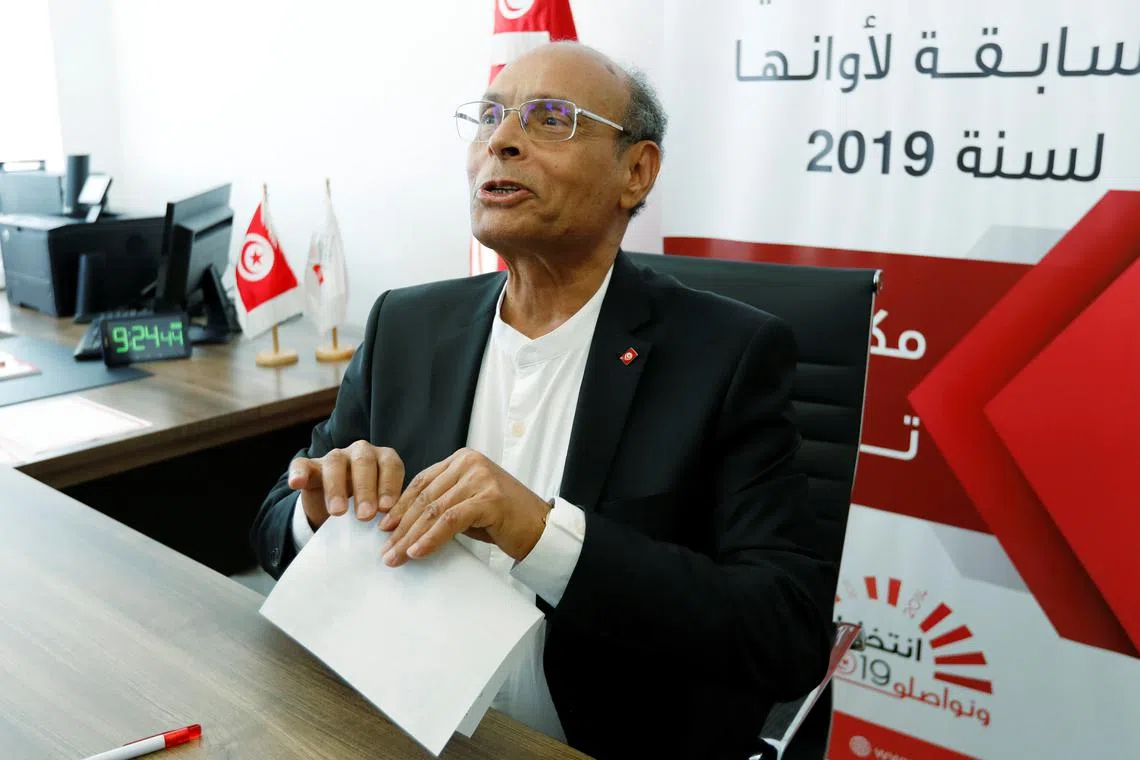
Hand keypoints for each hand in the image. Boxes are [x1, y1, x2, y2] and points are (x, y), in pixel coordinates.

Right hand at [287, 442, 405, 529]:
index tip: (386, 508)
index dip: (389, 485)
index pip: (391, 465)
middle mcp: (360, 453)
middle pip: (364, 462)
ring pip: (335, 463)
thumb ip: (389, 512)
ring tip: (338, 513)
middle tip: (365, 515)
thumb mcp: (381, 508)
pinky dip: (299, 473)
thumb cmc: (367, 507)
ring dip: (336, 488)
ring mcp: (334, 458)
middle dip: (365, 489)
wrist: (336, 510)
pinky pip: (301, 465)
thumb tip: (396, 531)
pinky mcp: (309, 466)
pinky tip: (296, 484)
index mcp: (383, 459)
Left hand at [380, 448, 549, 565]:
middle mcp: (470, 462)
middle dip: (401, 526)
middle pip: (425, 497)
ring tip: (395, 557)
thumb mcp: (469, 504)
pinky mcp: (489, 499)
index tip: (384, 529)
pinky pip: (450, 520)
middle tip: (385, 550)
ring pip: (434, 510)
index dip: (400, 507)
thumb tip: (404, 524)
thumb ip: (443, 503)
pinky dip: (431, 538)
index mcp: (463, 459)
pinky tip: (417, 552)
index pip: (422, 482)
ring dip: (411, 536)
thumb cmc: (504, 520)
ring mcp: (480, 478)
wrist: (541, 528)